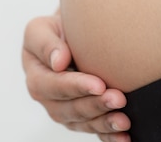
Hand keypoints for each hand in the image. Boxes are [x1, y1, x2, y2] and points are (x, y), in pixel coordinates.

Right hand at [22, 14, 130, 141]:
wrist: (70, 36)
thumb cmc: (55, 30)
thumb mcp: (41, 29)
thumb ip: (46, 43)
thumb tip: (58, 62)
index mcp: (35, 76)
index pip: (52, 85)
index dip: (75, 87)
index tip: (99, 84)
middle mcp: (47, 98)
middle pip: (68, 109)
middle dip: (94, 105)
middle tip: (118, 99)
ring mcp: (64, 111)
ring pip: (82, 123)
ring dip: (103, 123)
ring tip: (124, 120)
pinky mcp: (81, 119)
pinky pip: (93, 131)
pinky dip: (109, 136)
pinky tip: (124, 137)